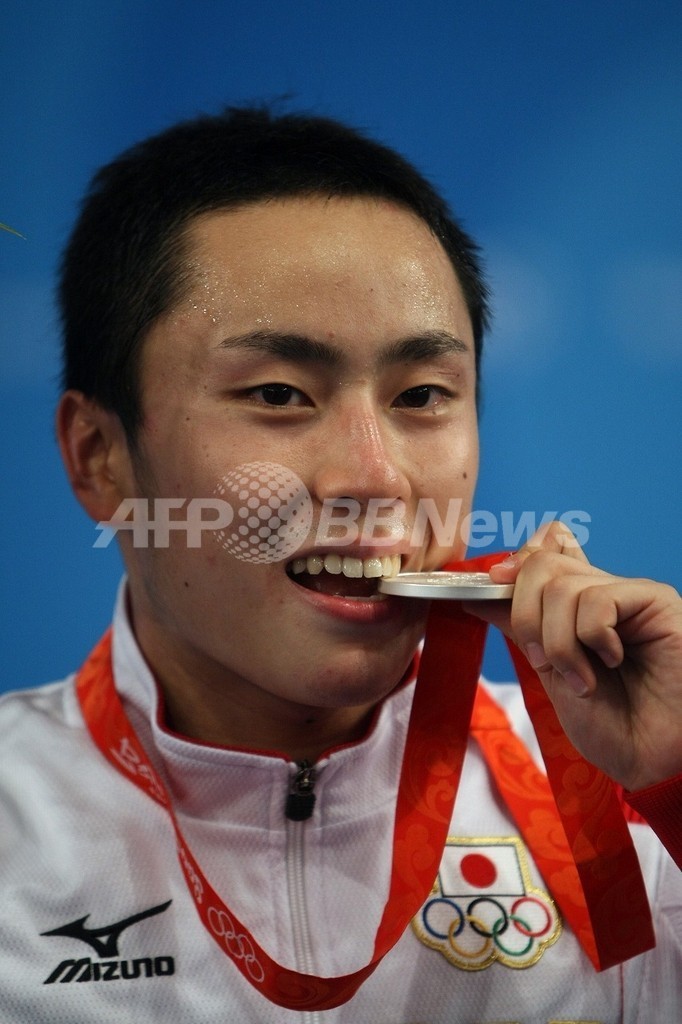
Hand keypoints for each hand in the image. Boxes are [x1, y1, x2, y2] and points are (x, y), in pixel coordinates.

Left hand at [463, 522, 681, 790]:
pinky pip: (596, 601)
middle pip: (541, 564)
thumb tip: (477, 593)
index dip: (511, 568)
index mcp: (578, 606)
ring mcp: (629, 594)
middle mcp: (603, 592)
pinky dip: (591, 640)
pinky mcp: (655, 600)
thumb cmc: (613, 727)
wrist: (652, 763)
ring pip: (561, 587)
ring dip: (559, 645)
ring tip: (583, 681)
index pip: (541, 552)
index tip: (486, 594)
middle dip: (526, 618)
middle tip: (544, 662)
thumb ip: (522, 627)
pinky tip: (613, 662)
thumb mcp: (550, 672)